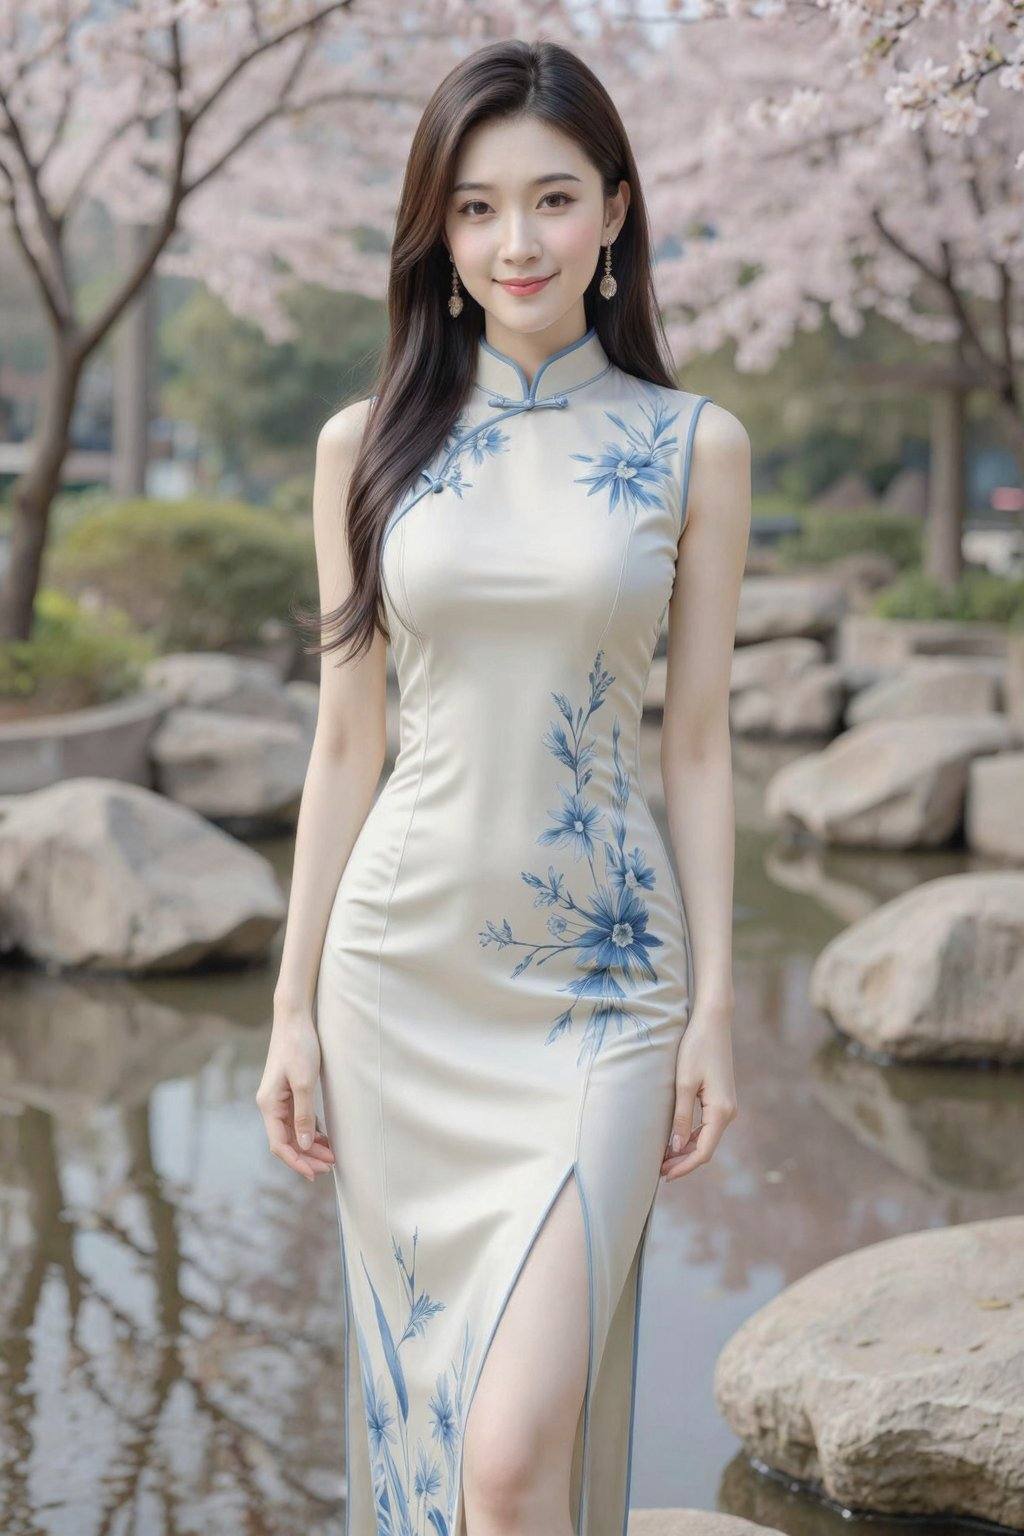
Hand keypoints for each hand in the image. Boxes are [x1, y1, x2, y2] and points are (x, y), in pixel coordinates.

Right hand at [256, 1018, 335, 1182]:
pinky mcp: (288, 1092)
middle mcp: (270, 1105)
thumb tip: (305, 1145)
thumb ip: (304, 1115)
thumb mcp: (305, 1082)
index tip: (313, 1174)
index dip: (296, 1162)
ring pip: (293, 1131)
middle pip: (286, 1141)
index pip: (279, 1144)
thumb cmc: (299, 1047)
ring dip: (310, 1146)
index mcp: (269, 1105)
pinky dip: (311, 1131)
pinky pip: (298, 1119)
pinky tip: (325, 1138)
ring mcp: (279, 1099)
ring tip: (331, 1156)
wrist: (294, 1019)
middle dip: (307, 1157)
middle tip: (330, 1167)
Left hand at [661, 1002, 737, 1181]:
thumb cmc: (696, 1048)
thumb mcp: (684, 1083)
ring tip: (663, 1159)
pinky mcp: (721, 1098)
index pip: (703, 1151)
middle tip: (658, 1171)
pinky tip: (675, 1139)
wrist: (713, 1022)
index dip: (684, 1166)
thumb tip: (675, 1147)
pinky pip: (708, 1125)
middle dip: (683, 1161)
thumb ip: (681, 1117)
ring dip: (686, 1149)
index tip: (664, 1175)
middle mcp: (729, 1112)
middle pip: (706, 1147)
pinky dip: (692, 1135)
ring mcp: (726, 1105)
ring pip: (706, 1137)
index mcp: (721, 1111)